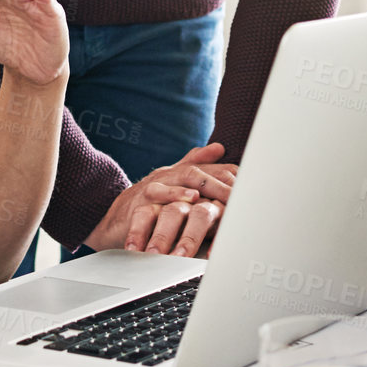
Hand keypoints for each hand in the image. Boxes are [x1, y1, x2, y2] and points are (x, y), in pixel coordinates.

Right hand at [84, 144, 238, 256]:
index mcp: (180, 173)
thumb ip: (197, 165)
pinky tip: (182, 205)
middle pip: (193, 174)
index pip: (210, 170)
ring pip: (171, 185)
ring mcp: (150, 190)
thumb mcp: (176, 183)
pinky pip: (147, 208)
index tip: (251, 190)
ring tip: (202, 197)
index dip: (231, 179)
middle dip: (216, 185)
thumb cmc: (151, 203)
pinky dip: (166, 205)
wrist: (115, 218)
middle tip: (236, 199)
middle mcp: (167, 177)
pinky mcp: (135, 207)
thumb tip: (220, 147)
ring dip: (185, 192)